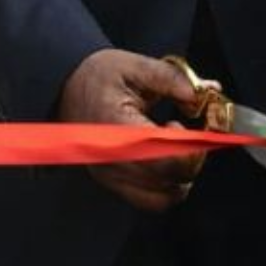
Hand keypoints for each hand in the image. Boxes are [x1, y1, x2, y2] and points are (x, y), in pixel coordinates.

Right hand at [57, 49, 206, 211]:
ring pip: (163, 197)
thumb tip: (202, 94)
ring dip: (182, 176)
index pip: (164, 158)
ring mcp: (111, 175)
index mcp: (116, 128)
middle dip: (192, 158)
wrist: (62, 88)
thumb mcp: (133, 65)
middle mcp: (112, 160)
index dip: (191, 149)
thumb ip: (170, 78)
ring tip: (178, 147)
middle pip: (168, 179)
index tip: (201, 128)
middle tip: (192, 132)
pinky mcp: (112, 183)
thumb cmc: (96, 76)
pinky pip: (150, 200)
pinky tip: (168, 161)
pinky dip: (168, 187)